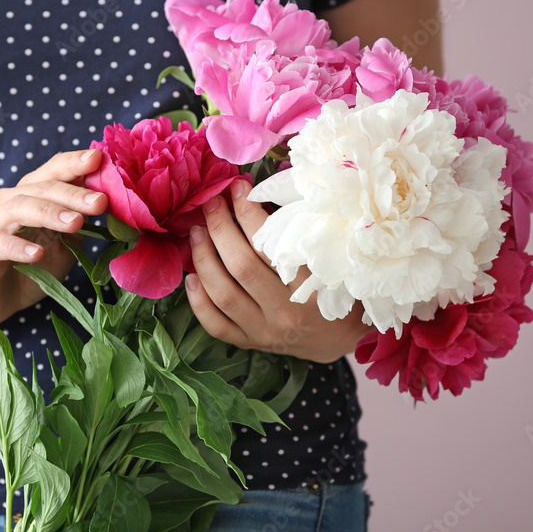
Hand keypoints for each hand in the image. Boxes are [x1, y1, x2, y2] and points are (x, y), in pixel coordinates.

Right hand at [0, 149, 108, 327]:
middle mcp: (10, 202)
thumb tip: (113, 205)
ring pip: (20, 208)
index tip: (100, 158)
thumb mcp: (64, 244)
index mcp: (33, 195)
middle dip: (73, 193)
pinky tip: (37, 253)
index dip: (75, 162)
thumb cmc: (30, 267)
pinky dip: (19, 246)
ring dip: (50, 213)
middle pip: (42, 187)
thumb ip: (81, 223)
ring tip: (76, 223)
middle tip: (100, 201)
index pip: (54, 171)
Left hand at [185, 179, 372, 363]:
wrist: (340, 338)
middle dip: (221, 228)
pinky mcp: (250, 343)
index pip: (271, 244)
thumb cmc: (339, 289)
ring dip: (204, 258)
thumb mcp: (331, 259)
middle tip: (213, 204)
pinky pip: (216, 324)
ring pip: (223, 294)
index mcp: (312, 288)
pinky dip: (198, 301)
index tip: (239, 188)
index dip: (249, 212)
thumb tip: (258, 193)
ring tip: (197, 231)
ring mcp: (265, 331)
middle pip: (242, 266)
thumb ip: (299, 231)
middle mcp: (286, 313)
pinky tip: (191, 276)